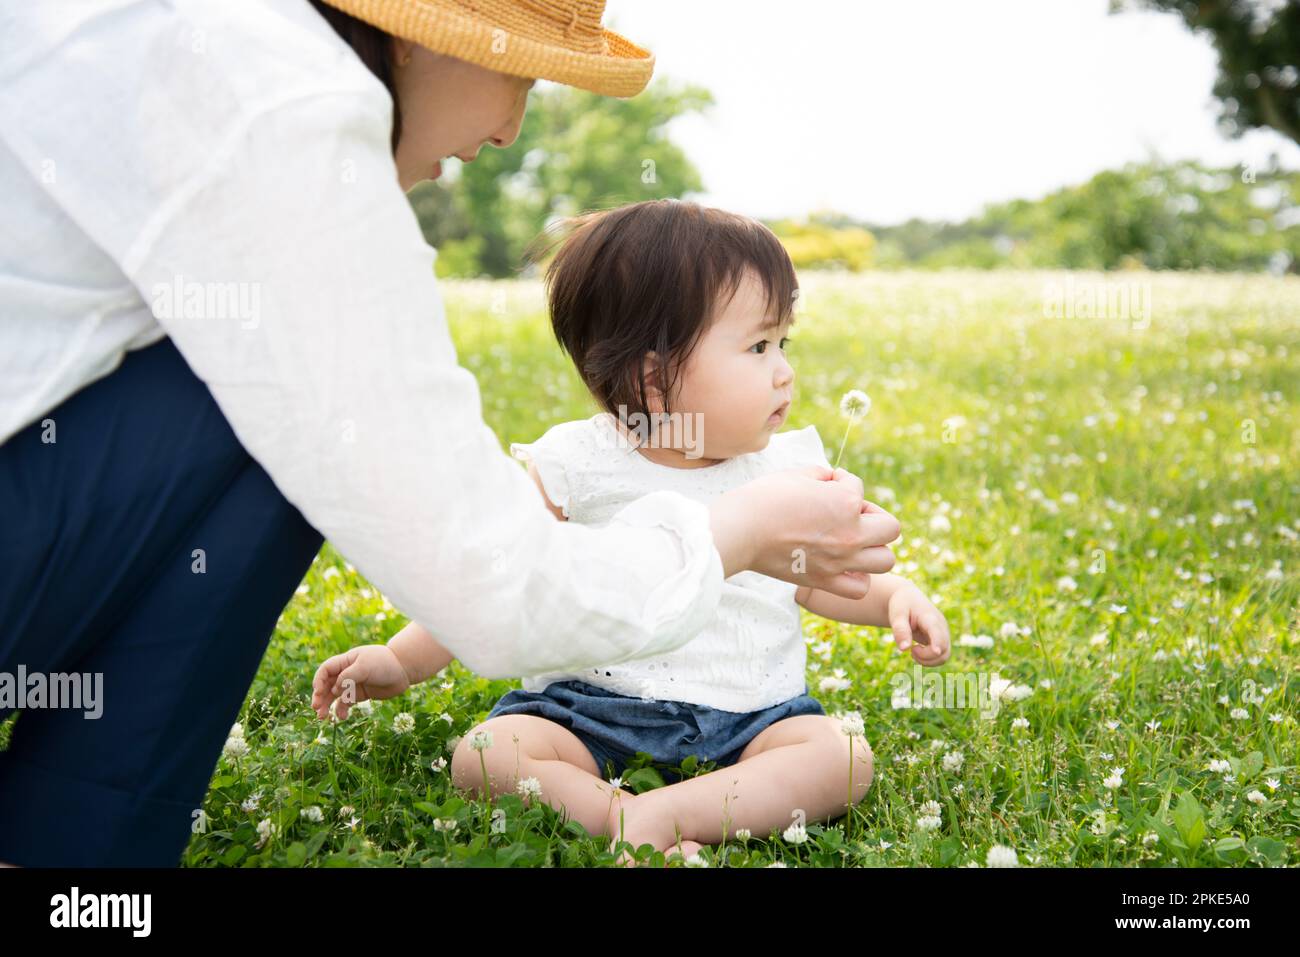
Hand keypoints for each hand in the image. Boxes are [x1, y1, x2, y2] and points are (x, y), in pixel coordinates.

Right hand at [311, 644, 410, 719]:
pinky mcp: (359, 694)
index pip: (326, 670)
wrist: (404, 670)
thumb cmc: (384, 663)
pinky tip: (343, 717)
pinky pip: (346, 704)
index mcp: (345, 661)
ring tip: (323, 718)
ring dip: (327, 706)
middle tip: (316, 709)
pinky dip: (342, 711)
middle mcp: (346, 672)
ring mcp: (352, 684)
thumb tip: (335, 691)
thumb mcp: (365, 666)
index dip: (319, 681)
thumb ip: (348, 676)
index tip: (319, 693)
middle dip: (320, 697)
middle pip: (326, 684)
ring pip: (334, 696)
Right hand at [712, 465, 900, 599]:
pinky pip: (859, 587)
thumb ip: (823, 475)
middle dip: (873, 517)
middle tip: (850, 514)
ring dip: (874, 548)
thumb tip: (833, 480)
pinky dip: (857, 577)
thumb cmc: (764, 498)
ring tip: (852, 542)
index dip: (841, 481)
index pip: (858, 486)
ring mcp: (840, 561)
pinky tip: (843, 565)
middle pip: (890, 528)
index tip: (822, 484)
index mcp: (845, 502)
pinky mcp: (824, 580)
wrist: (740, 530)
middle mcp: (851, 534)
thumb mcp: (797, 474)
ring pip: (885, 560)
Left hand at [887, 584, 950, 664]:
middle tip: (911, 650)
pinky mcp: (942, 640)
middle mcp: (941, 626)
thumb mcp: (897, 614)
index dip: (938, 643)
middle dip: (926, 656)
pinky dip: (930, 660)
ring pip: (944, 656)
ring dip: (928, 661)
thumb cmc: (902, 605)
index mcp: (930, 617)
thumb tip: (904, 649)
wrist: (909, 598)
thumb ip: (900, 630)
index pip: (937, 632)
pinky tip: (918, 652)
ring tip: (913, 651)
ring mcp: (944, 634)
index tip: (935, 652)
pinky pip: (941, 656)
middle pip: (943, 649)